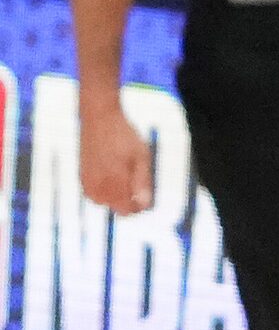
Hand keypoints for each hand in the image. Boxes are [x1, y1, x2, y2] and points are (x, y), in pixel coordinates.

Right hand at [80, 96, 152, 214]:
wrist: (99, 117)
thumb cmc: (123, 137)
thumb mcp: (141, 158)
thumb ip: (143, 183)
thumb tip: (143, 205)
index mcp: (112, 183)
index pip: (128, 211)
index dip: (140, 206)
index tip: (145, 190)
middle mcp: (96, 186)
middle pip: (117, 208)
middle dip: (129, 200)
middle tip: (135, 176)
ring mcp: (86, 182)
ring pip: (106, 202)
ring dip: (117, 194)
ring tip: (123, 171)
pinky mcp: (82, 176)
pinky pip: (96, 194)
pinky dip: (106, 189)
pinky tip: (112, 172)